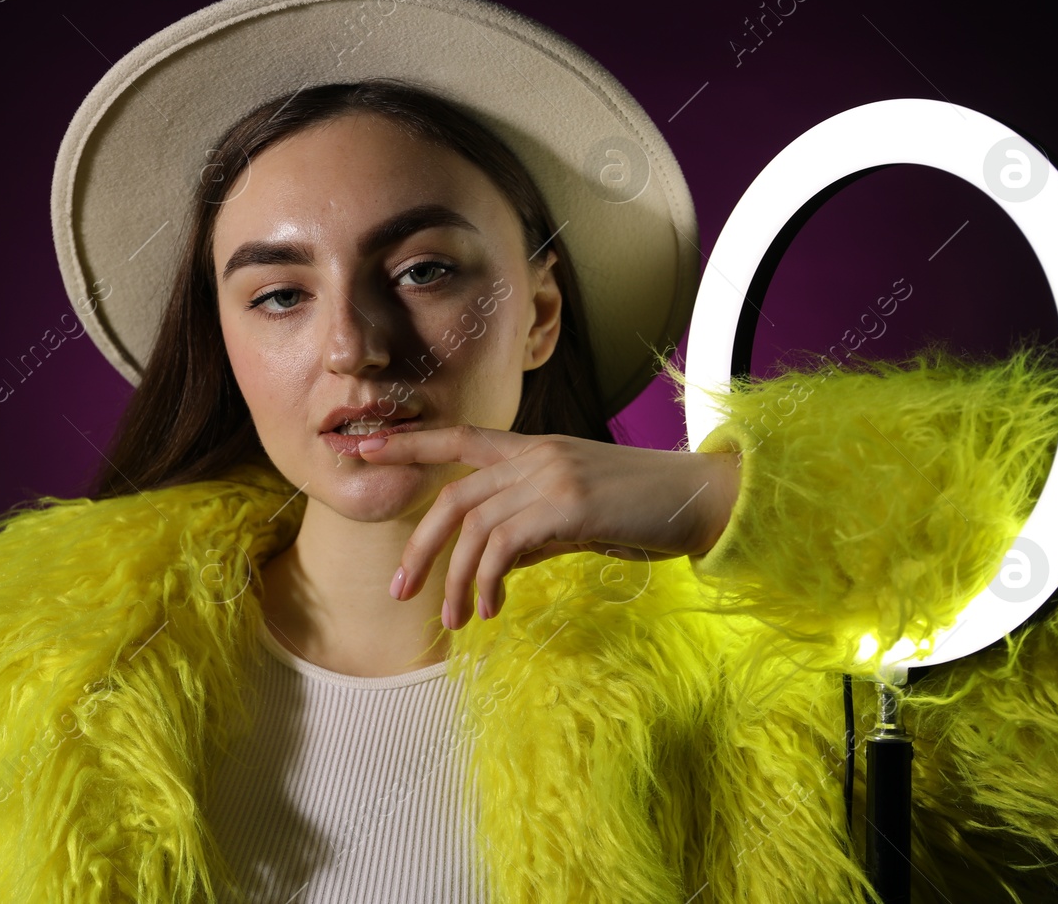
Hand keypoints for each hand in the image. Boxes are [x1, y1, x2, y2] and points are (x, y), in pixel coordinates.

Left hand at [357, 424, 740, 628]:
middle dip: (419, 546)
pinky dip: (487, 581)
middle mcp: (534, 456)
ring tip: (453, 619)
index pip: (457, 439)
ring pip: (474, 528)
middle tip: (400, 590)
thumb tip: (491, 566)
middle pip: (452, 497)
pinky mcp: (567, 505)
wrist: (698, 499)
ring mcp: (550, 477)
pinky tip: (489, 609)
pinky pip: (504, 547)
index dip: (406, 443)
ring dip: (454, 580)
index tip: (360, 448)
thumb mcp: (575, 514)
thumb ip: (530, 529)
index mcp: (533, 449)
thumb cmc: (639, 509)